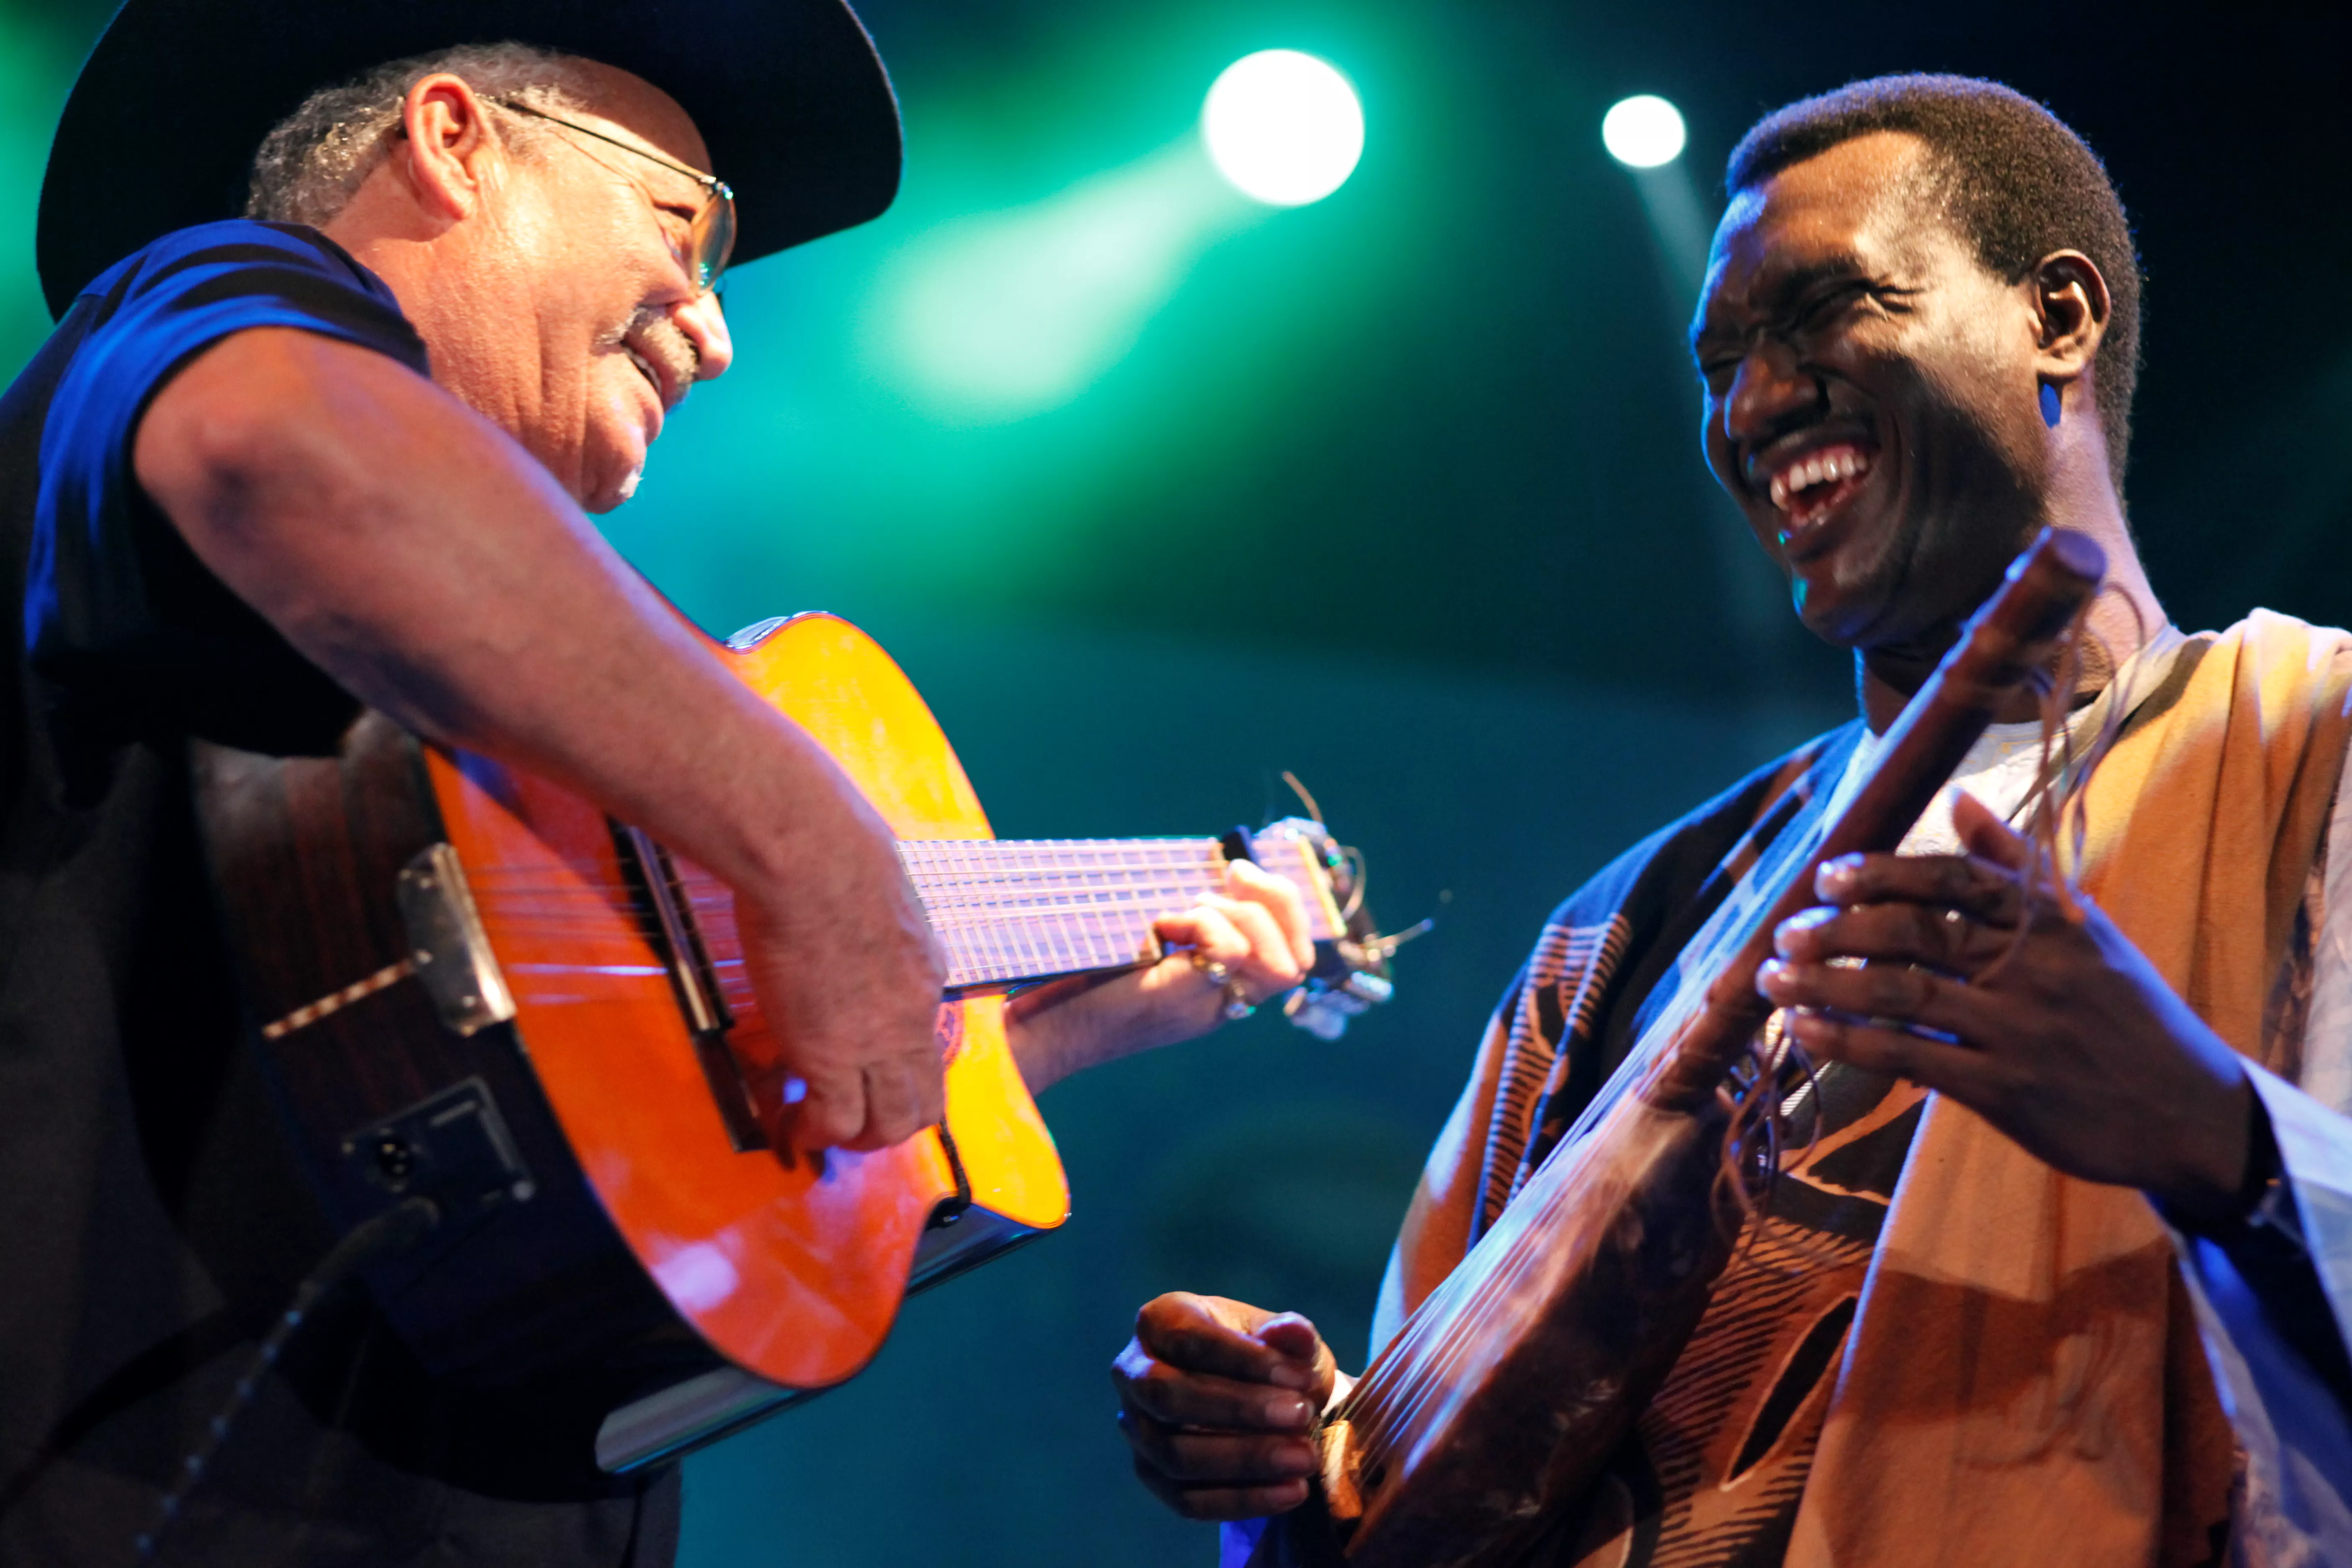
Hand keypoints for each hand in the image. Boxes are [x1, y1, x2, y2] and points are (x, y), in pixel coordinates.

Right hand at [730, 798, 948, 1154]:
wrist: (813, 857)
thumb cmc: (835, 851)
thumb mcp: (877, 889)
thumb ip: (872, 920)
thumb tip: (845, 907)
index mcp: (926, 973)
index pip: (928, 1045)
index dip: (900, 1073)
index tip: (867, 1077)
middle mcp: (913, 1016)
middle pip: (924, 1103)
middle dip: (889, 1126)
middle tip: (850, 1124)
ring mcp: (877, 1043)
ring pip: (890, 1125)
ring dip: (857, 1139)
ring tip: (820, 1131)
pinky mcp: (832, 1056)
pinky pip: (834, 1121)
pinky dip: (814, 1133)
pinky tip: (789, 1123)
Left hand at [1007, 860, 1313, 1093]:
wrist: (1034, 1032)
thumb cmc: (1071, 983)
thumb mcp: (1137, 947)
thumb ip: (1172, 927)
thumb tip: (1197, 877)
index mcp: (1214, 995)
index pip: (1290, 963)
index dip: (1284, 912)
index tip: (1237, 872)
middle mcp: (1217, 1007)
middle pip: (1295, 965)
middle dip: (1279, 904)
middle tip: (1233, 872)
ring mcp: (1200, 1008)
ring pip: (1276, 964)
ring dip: (1238, 916)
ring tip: (1182, 909)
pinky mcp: (1175, 1000)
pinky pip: (1226, 952)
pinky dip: (1200, 923)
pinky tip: (1159, 926)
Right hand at [1114, 1293, 1337, 1520]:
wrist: (1265, 1402)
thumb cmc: (1269, 1360)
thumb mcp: (1287, 1342)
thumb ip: (1292, 1335)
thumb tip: (1295, 1332)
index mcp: (1160, 1321)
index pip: (1190, 1340)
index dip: (1245, 1360)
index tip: (1300, 1378)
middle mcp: (1134, 1373)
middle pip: (1169, 1396)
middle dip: (1238, 1410)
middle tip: (1301, 1416)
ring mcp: (1136, 1428)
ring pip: (1174, 1454)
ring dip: (1244, 1460)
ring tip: (1303, 1458)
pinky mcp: (1151, 1475)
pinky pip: (1186, 1500)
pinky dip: (1241, 1500)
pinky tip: (1290, 1492)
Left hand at [1755, 791, 2253, 1223]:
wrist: (2190, 1111)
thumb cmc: (2125, 1012)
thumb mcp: (2087, 929)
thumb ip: (2017, 865)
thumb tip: (1959, 799)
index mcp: (2051, 920)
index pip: (1953, 879)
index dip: (1883, 873)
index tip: (1828, 875)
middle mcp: (2032, 968)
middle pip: (1916, 932)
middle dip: (1839, 929)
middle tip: (1786, 931)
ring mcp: (2017, 1030)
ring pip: (1901, 995)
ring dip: (1825, 986)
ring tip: (1772, 979)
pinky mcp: (2005, 1090)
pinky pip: (1910, 1057)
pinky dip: (1850, 1044)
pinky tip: (1806, 1033)